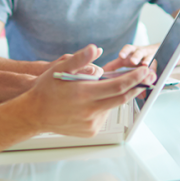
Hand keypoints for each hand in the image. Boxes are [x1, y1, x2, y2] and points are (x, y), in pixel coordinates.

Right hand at [21, 45, 151, 136]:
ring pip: (111, 106)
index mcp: (84, 94)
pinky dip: (103, 106)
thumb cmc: (47, 90)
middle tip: (144, 77)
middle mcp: (89, 111)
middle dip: (134, 86)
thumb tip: (95, 49)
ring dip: (113, 96)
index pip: (117, 86)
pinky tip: (90, 102)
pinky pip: (103, 115)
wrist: (35, 114)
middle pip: (121, 98)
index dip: (134, 78)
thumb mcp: (60, 69)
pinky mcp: (91, 131)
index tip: (144, 71)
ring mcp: (91, 123)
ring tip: (98, 89)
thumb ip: (80, 59)